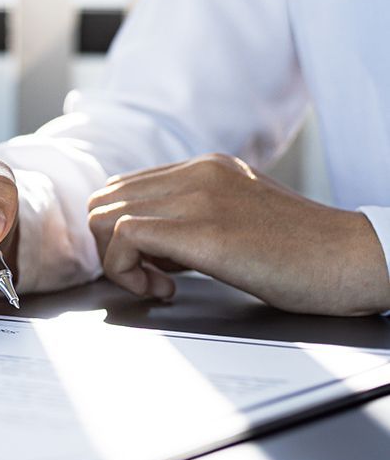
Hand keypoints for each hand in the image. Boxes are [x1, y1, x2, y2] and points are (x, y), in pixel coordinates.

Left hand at [87, 153, 389, 314]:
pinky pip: (124, 237)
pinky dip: (127, 272)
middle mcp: (196, 173)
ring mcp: (199, 197)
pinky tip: (166, 291)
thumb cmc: (306, 255)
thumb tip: (149, 245)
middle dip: (111, 246)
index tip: (150, 264)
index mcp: (204, 168)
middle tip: (150, 277)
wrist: (356, 260)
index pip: (123, 188)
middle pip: (104, 199)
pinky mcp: (204, 231)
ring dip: (117, 261)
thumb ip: (194, 219)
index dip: (120, 232)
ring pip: (104, 215)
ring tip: (160, 285)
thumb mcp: (239, 219)